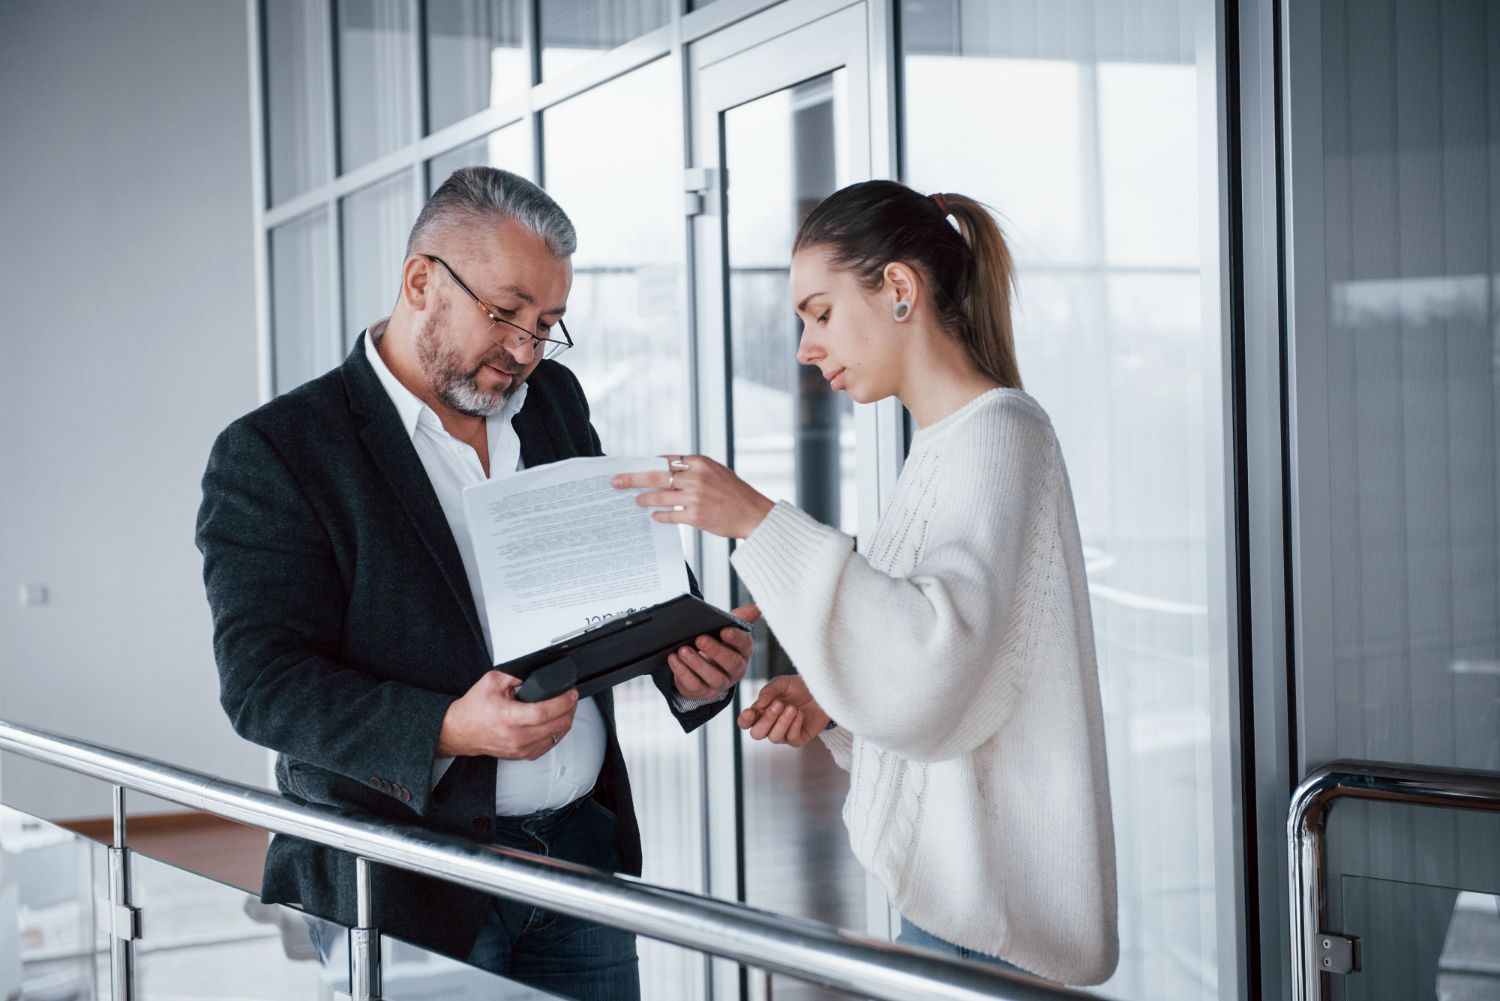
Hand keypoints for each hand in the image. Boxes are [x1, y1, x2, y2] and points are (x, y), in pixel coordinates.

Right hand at [437, 671, 577, 760]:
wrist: (459, 731)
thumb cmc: (474, 709)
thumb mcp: (492, 681)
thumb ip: (516, 674)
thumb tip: (536, 671)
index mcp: (509, 718)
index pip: (544, 712)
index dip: (563, 701)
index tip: (571, 692)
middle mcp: (517, 737)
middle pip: (556, 725)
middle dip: (570, 708)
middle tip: (571, 696)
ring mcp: (521, 748)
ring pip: (557, 736)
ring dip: (566, 720)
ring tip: (565, 707)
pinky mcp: (523, 755)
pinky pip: (549, 745)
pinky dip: (556, 732)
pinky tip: (555, 722)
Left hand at [612, 455, 774, 539]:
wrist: (754, 514)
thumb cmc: (735, 493)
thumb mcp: (716, 472)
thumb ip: (693, 470)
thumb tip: (665, 473)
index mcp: (700, 462)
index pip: (666, 460)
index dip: (647, 464)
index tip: (632, 467)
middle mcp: (696, 477)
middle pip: (655, 476)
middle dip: (632, 478)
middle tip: (615, 481)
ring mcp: (695, 497)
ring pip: (659, 496)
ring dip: (644, 498)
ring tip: (636, 500)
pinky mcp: (696, 516)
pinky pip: (670, 515)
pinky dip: (660, 515)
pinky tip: (654, 515)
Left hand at [669, 604, 760, 700]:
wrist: (703, 670)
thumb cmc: (717, 645)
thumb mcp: (728, 630)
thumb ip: (741, 617)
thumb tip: (756, 607)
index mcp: (743, 652)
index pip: (744, 644)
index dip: (736, 637)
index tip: (724, 629)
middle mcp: (736, 670)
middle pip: (731, 663)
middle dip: (715, 650)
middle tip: (699, 639)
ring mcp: (720, 684)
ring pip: (714, 677)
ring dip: (697, 663)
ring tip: (682, 650)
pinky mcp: (703, 692)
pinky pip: (694, 685)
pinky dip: (682, 672)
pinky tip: (673, 659)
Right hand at [737, 674, 829, 747]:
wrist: (821, 691)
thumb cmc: (798, 687)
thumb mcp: (782, 683)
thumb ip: (768, 691)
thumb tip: (758, 704)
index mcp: (761, 712)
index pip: (746, 722)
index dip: (745, 720)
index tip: (751, 712)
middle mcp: (770, 725)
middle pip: (757, 734)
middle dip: (767, 719)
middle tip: (779, 704)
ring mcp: (783, 734)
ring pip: (774, 738)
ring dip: (782, 722)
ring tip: (793, 708)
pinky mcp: (798, 739)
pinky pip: (791, 738)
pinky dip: (795, 725)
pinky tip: (800, 714)